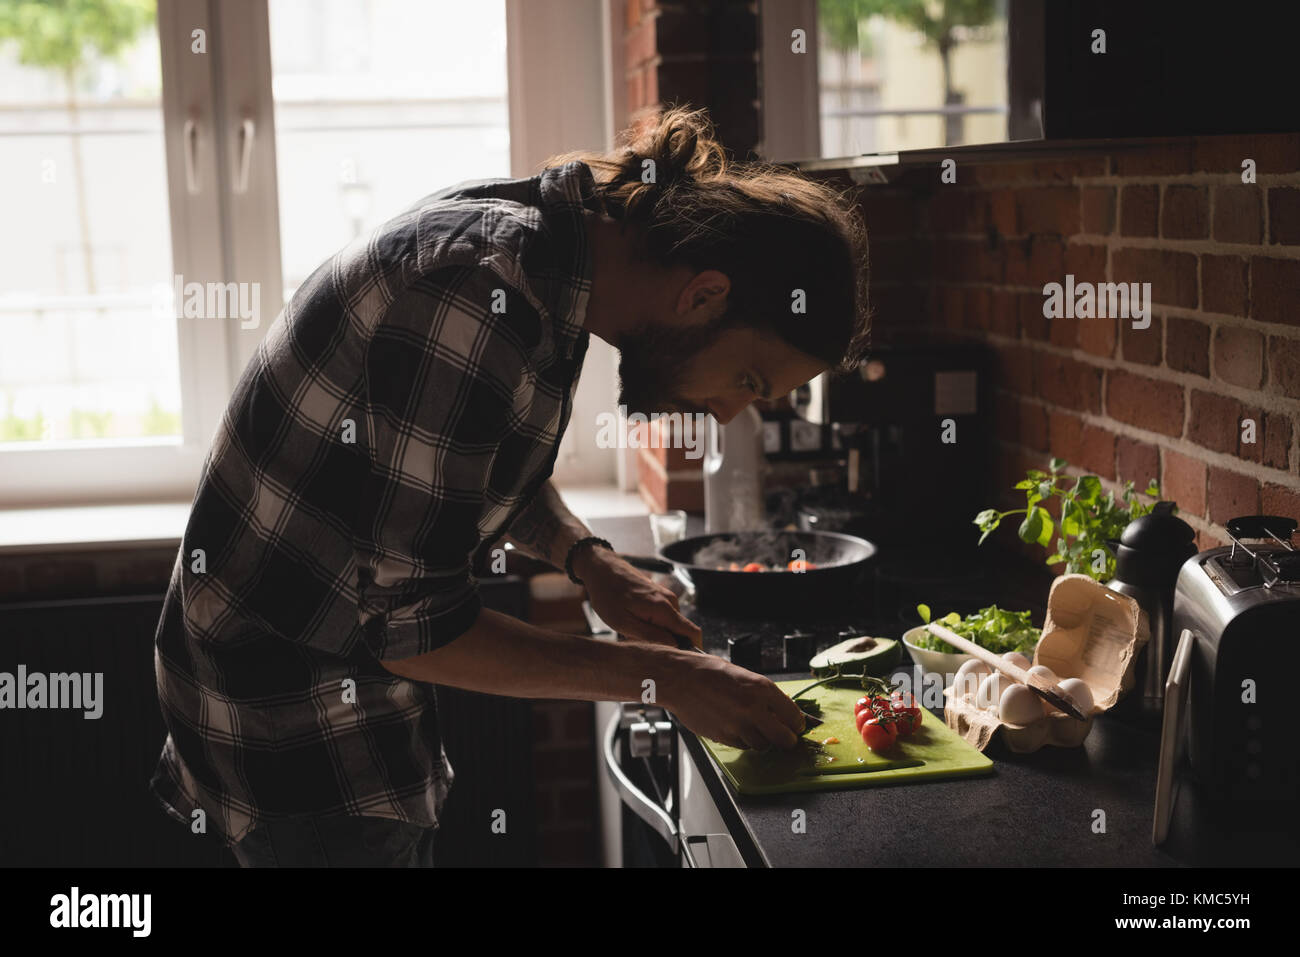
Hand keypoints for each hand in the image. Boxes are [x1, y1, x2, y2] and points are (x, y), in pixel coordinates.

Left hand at [576, 547, 702, 649]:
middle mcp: (670, 601)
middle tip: (640, 643)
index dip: (691, 649)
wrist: (602, 568)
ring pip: (671, 625)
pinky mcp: (660, 595)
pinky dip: (652, 624)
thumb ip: (650, 636)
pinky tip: (633, 621)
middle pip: (682, 631)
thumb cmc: (608, 595)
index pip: (693, 633)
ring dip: (656, 633)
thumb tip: (674, 647)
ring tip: (632, 630)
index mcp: (664, 609)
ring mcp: (666, 596)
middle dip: (667, 643)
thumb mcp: (623, 622)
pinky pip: (664, 617)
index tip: (675, 660)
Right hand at [661, 651, 804, 750]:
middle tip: (785, 737)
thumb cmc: (709, 672)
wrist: (680, 679)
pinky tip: (736, 727)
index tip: (796, 726)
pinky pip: (742, 746)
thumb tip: (781, 713)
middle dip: (787, 740)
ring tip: (754, 728)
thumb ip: (763, 695)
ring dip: (762, 740)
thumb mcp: (744, 676)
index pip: (794, 717)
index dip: (797, 724)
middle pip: (784, 739)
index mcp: (762, 689)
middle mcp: (753, 708)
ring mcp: (738, 725)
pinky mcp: (724, 736)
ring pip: (762, 746)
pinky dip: (744, 741)